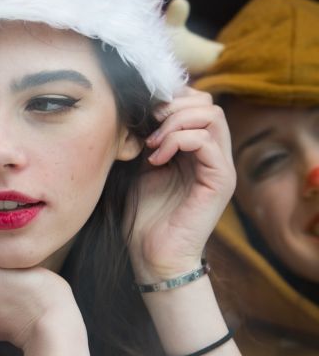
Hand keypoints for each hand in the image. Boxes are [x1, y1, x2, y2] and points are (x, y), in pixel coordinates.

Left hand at [127, 86, 234, 282]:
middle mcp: (214, 154)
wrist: (153, 254)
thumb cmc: (143, 215)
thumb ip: (146, 139)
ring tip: (151, 145)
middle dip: (172, 107)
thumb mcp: (140, 166)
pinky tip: (156, 159)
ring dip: (174, 123)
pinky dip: (177, 141)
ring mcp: (220, 167)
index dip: (170, 100)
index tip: (142, 116)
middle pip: (208, 103)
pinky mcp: (221, 181)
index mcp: (196, 149)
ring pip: (211, 116)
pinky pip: (206, 141)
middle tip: (147, 127)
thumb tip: (136, 109)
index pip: (197, 103)